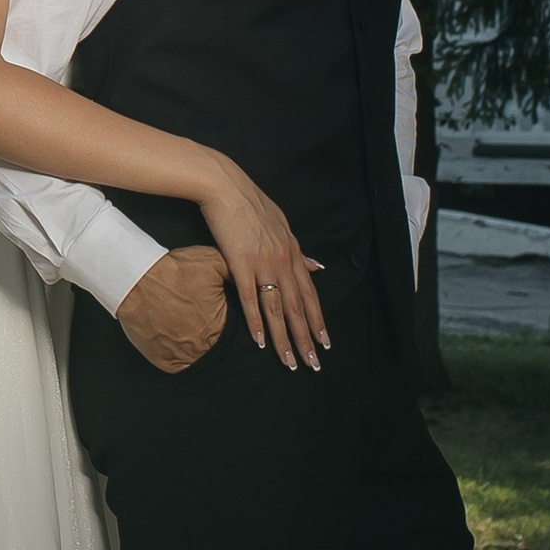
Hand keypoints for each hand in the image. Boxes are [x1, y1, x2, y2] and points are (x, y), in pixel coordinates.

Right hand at [116, 247, 231, 373]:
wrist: (136, 279)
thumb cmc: (173, 270)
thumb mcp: (212, 261)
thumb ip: (235, 273)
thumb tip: (250, 283)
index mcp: (220, 326)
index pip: (234, 334)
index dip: (225, 322)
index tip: (215, 315)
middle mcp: (205, 346)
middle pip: (216, 348)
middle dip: (211, 335)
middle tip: (198, 320)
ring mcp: (184, 356)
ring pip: (199, 358)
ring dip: (195, 346)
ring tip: (185, 327)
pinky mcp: (165, 362)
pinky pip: (178, 366)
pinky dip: (178, 355)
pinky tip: (174, 338)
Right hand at [196, 161, 327, 369]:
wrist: (225, 185)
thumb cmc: (249, 203)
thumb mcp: (281, 224)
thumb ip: (298, 250)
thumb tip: (318, 266)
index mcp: (293, 251)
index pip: (310, 293)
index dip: (318, 320)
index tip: (324, 342)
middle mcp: (283, 260)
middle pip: (298, 307)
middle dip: (307, 338)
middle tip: (313, 364)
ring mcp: (263, 262)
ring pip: (278, 309)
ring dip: (285, 338)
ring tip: (290, 361)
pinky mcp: (241, 262)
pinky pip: (251, 299)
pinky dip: (256, 322)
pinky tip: (261, 341)